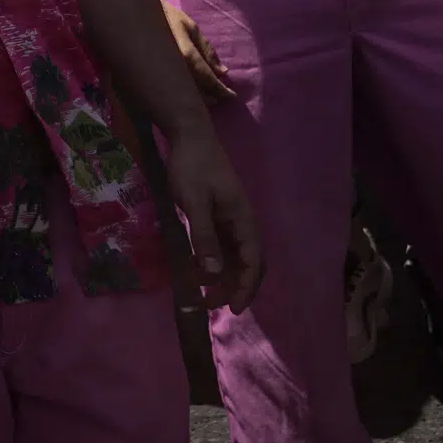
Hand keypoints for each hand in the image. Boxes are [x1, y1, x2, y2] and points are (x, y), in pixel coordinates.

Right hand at [161, 2, 235, 105]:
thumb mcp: (190, 27)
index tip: (232, 96)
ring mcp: (162, 73)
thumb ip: (207, 50)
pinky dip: (184, 96)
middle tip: (220, 98)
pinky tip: (189, 95)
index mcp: (186, 54)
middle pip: (196, 92)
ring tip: (208, 99)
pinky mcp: (152, 76)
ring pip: (183, 95)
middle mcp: (174, 67)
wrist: (133, 14)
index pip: (208, 78)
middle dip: (210, 97)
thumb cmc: (165, 16)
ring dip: (198, 99)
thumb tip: (223, 72)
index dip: (221, 89)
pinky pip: (172, 91)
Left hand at [161, 120, 263, 312]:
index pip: (253, 262)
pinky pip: (219, 245)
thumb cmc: (192, 166)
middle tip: (210, 305)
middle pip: (245, 263)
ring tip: (198, 292)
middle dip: (232, 286)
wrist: (189, 134)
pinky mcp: (217, 214)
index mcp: (244, 220)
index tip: (233, 308)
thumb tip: (216, 272)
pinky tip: (192, 267)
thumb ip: (203, 235)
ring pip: (231, 256)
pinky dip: (210, 259)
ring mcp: (230, 219)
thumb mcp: (194, 201)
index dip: (246, 287)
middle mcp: (242, 223)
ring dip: (219, 275)